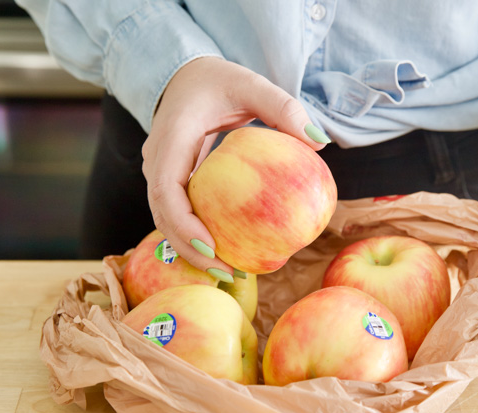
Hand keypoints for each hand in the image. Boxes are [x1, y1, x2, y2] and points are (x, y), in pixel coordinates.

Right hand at [141, 57, 327, 279]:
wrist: (182, 74)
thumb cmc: (218, 79)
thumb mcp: (251, 84)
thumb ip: (284, 108)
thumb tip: (320, 143)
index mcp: (172, 137)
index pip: (165, 188)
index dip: (183, 224)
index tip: (211, 248)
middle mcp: (157, 159)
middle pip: (162, 215)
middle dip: (189, 250)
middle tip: (228, 274)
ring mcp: (158, 171)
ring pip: (166, 218)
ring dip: (192, 248)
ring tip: (229, 272)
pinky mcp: (170, 179)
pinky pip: (178, 212)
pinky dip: (196, 235)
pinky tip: (226, 251)